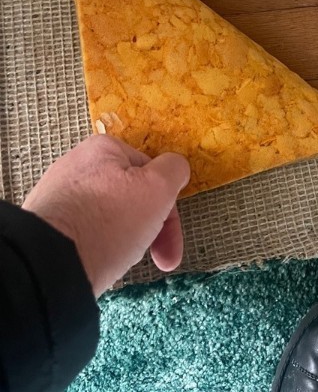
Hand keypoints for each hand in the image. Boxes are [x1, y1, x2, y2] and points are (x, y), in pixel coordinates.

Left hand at [22, 134, 189, 296]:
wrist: (49, 266)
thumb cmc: (108, 223)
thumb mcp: (157, 189)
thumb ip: (174, 170)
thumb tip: (176, 167)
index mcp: (104, 149)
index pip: (152, 173)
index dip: (168, 206)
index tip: (170, 239)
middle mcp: (76, 166)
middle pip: (130, 196)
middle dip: (149, 229)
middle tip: (159, 260)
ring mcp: (57, 197)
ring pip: (108, 218)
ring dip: (125, 240)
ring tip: (122, 264)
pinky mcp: (44, 227)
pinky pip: (84, 234)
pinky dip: (97, 248)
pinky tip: (98, 265)